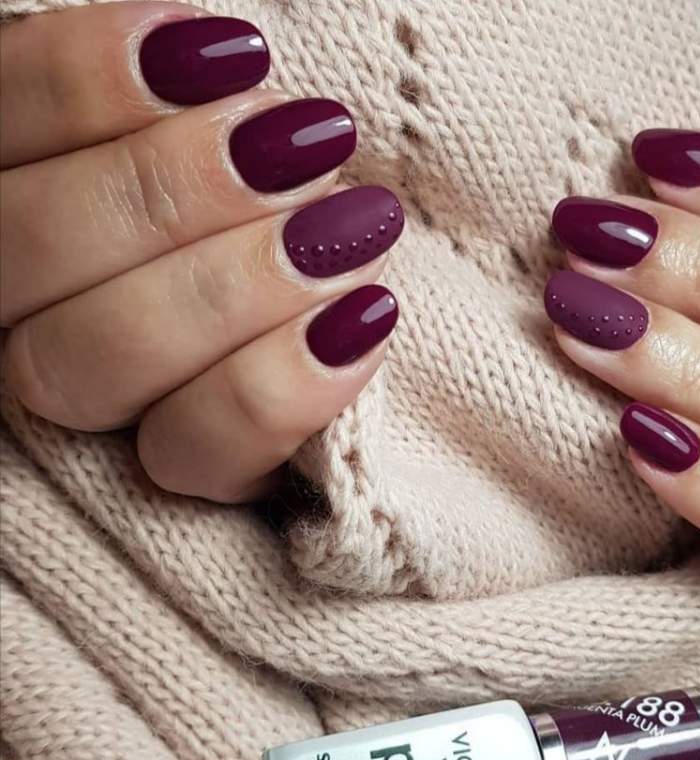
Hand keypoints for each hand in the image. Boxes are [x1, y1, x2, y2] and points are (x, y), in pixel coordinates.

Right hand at [0, 2, 402, 502]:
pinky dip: (282, 388)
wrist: (346, 329)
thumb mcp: (235, 141)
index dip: (84, 80)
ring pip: (89, 364)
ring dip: (230, 288)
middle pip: (26, 248)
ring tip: (352, 230)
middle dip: (171, 188)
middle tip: (304, 148)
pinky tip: (366, 314)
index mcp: (17, 200)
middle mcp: (23, 308)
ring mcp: (96, 401)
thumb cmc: (289, 210)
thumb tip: (224, 55)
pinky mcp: (178, 468)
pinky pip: (194, 455)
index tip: (230, 52)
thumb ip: (193, 107)